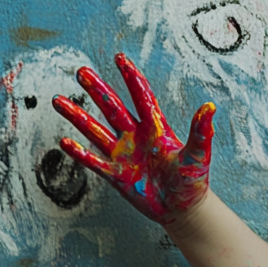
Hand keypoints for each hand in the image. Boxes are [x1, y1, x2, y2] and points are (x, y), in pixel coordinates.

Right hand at [52, 53, 214, 223]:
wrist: (183, 208)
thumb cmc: (193, 181)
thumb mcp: (199, 156)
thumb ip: (201, 132)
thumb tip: (210, 106)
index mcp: (157, 129)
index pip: (142, 97)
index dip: (131, 78)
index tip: (120, 58)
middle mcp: (136, 137)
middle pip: (113, 108)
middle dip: (98, 90)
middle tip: (81, 71)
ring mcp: (123, 155)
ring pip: (96, 130)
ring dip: (78, 116)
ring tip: (58, 101)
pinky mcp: (116, 175)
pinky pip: (94, 161)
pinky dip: (79, 152)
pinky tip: (64, 141)